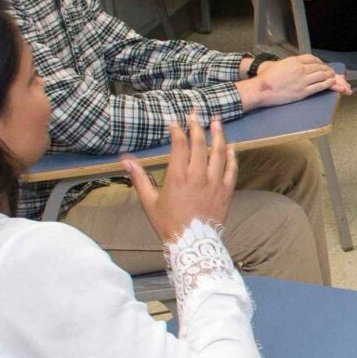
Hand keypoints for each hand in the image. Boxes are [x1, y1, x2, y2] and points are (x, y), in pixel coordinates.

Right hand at [122, 117, 236, 248]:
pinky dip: (232, 156)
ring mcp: (215, 182)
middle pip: (200, 144)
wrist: (192, 244)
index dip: (176, 131)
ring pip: (219, 152)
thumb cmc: (168, 223)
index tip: (173, 121)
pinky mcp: (226, 191)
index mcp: (177, 176)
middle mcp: (198, 175)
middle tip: (195, 113)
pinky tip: (231, 146)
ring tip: (216, 121)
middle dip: (197, 126)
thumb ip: (139, 178)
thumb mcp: (149, 201)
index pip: (179, 145)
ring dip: (218, 135)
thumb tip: (124, 160)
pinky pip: (232, 169)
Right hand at [245, 53, 349, 108]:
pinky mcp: (303, 91)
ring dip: (329, 76)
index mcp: (294, 61)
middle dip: (326, 69)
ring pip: (321, 76)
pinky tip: (331, 83)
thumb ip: (291, 63)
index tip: (322, 64)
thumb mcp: (280, 64)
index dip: (320, 62)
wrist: (262, 89)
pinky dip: (327, 84)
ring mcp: (302, 80)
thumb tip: (300, 64)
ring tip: (333, 77)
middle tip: (330, 71)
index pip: (312, 58)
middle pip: (319, 66)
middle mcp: (300, 69)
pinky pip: (319, 86)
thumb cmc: (267, 78)